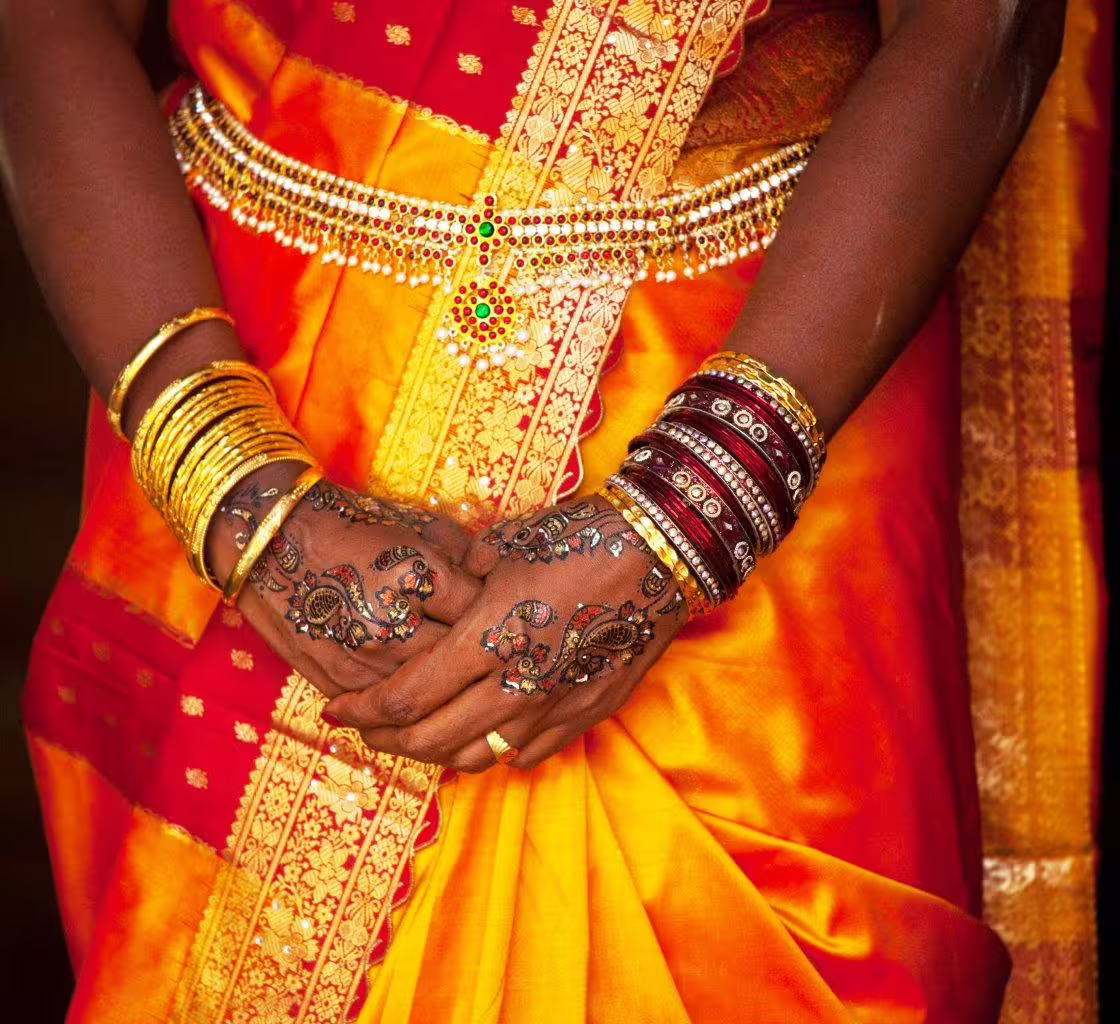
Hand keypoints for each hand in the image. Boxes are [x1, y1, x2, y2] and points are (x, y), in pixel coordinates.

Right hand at [207, 463, 483, 698]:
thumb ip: (465, 553)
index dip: (499, 616)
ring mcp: (365, 659)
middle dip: (481, 661)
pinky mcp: (338, 682)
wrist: (271, 542)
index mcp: (419, 577)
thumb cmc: (351, 526)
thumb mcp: (417, 525)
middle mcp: (394, 623)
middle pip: (461, 663)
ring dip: (449, 694)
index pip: (483, 613)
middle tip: (494, 660)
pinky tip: (427, 705)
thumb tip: (499, 578)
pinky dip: (409, 710)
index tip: (504, 616)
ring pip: (427, 698)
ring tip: (469, 690)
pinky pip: (387, 713)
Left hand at [322, 495, 686, 769]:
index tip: (334, 709)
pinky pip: (528, 753)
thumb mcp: (508, 543)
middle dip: (386, 739)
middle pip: (431, 738)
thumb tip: (448, 591)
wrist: (663, 551)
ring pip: (478, 756)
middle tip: (366, 729)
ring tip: (418, 736)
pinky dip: (494, 752)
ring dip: (436, 752)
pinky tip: (484, 738)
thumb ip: (464, 579)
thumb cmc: (581, 534)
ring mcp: (554, 704)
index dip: (362, 709)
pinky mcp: (587, 711)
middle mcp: (516, 681)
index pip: (406, 695)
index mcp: (488, 635)